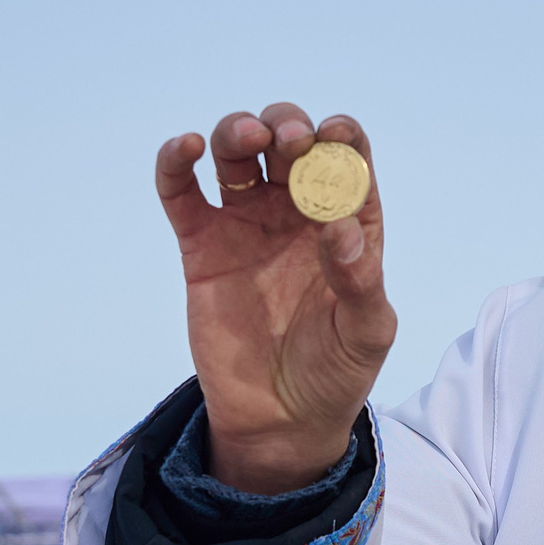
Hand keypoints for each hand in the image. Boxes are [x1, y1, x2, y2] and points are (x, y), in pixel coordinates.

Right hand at [153, 105, 395, 492]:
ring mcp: (247, 224)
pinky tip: (186, 147)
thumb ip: (360, 282)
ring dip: (237, 130)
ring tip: (245, 136)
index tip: (333, 134)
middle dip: (287, 126)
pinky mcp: (202, 244)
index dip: (342, 137)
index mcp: (347, 222)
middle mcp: (298, 213)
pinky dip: (177, 161)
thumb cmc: (336, 370)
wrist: (281, 417)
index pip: (348, 161)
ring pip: (237, 153)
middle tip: (288, 139)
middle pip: (288, 144)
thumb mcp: (366, 332)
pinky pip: (182, 191)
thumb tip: (340, 231)